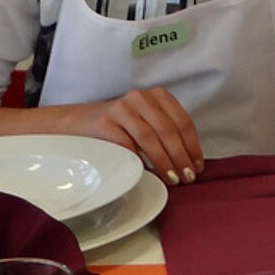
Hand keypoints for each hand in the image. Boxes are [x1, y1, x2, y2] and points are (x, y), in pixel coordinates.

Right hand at [81, 88, 202, 184]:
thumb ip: (164, 132)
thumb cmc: (118, 127)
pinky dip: (138, 160)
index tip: (197, 166)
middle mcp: (141, 98)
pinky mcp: (104, 122)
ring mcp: (121, 108)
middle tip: (186, 178)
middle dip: (180, 157)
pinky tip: (145, 172)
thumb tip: (189, 161)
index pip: (183, 121)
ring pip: (149, 137)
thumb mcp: (145, 121)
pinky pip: (126, 144)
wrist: (76, 123)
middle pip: (168, 130)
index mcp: (157, 96)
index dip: (193, 146)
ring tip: (171, 178)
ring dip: (163, 161)